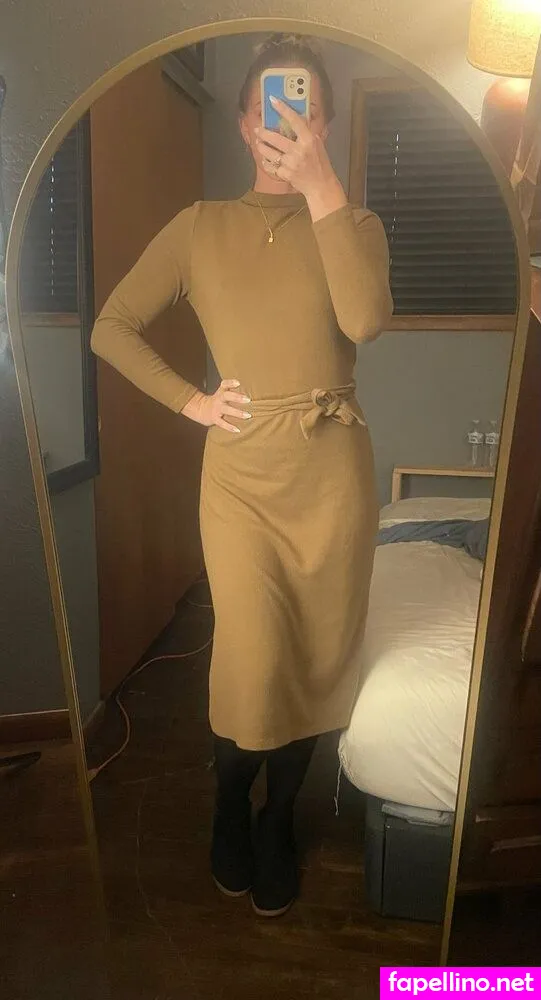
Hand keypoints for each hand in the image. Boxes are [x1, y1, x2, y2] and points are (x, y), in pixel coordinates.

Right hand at [182, 379, 251, 433]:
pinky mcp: (214, 419)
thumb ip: (232, 390)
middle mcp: (218, 399)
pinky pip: (222, 423)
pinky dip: (230, 427)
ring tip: (248, 415)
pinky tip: (238, 430)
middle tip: (248, 399)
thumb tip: (250, 389)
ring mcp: (216, 409)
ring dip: (237, 413)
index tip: (238, 383)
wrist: (200, 409)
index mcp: (221, 392)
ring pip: (227, 410)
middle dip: (237, 397)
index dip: (231, 383)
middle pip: (226, 396)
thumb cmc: (217, 400)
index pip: (225, 384)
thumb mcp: (221, 392)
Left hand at [255, 97, 346, 218]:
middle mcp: (298, 151)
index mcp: (308, 140)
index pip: (294, 120)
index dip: (283, 109)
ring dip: (261, 147)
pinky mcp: (285, 174)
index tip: (273, 100)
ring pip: (269, 152)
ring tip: (259, 143)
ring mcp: (290, 163)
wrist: (320, 185)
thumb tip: (295, 119)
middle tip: (257, 129)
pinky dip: (266, 163)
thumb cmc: (320, 164)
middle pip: (275, 138)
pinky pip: (270, 166)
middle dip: (263, 133)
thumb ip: (306, 133)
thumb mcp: (317, 144)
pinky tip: (265, 160)